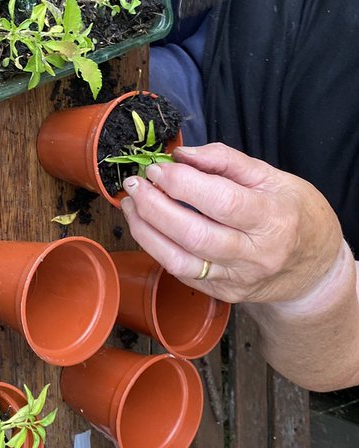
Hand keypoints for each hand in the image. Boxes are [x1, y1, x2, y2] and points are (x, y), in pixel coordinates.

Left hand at [118, 142, 343, 306]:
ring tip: (131, 204)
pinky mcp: (222, 294)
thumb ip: (225, 160)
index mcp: (273, 219)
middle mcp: (256, 255)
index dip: (182, 183)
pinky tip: (147, 227)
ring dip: (145, 231)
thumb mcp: (271, 176)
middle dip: (154, 206)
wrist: (315, 267)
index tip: (158, 168)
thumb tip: (182, 154)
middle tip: (136, 184)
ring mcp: (238, 280)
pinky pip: (180, 272)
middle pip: (193, 234)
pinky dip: (157, 248)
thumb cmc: (293, 213)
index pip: (221, 202)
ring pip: (179, 261)